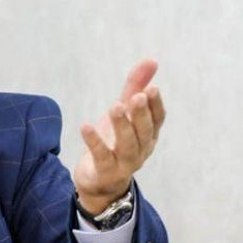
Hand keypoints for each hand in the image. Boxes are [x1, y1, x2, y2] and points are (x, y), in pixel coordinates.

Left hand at [73, 58, 165, 214]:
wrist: (99, 182)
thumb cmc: (114, 143)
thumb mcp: (123, 113)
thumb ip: (134, 88)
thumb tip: (151, 60)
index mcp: (148, 135)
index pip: (158, 120)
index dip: (156, 105)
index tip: (152, 88)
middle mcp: (141, 150)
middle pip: (145, 132)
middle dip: (141, 114)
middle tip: (136, 96)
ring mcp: (124, 164)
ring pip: (127, 146)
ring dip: (122, 126)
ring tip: (114, 107)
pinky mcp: (104, 172)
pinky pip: (101, 157)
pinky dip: (94, 142)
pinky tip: (85, 126)